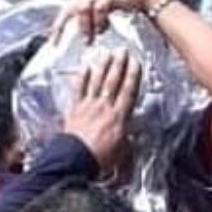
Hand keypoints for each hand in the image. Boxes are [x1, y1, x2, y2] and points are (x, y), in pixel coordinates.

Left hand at [52, 0, 165, 43]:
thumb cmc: (119, 3)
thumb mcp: (99, 12)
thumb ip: (89, 21)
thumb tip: (82, 37)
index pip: (64, 11)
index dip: (57, 27)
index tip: (53, 43)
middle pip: (68, 8)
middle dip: (62, 26)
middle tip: (60, 41)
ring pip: (82, 8)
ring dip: (84, 26)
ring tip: (88, 40)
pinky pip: (99, 8)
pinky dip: (100, 21)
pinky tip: (104, 29)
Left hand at [61, 50, 142, 175]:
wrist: (76, 161)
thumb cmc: (100, 159)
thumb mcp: (122, 150)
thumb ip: (126, 137)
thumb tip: (130, 133)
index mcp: (119, 117)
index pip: (128, 91)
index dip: (133, 75)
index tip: (136, 62)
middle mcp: (104, 107)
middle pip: (113, 81)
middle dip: (119, 65)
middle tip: (122, 51)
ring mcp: (88, 106)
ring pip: (97, 81)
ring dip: (103, 66)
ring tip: (107, 54)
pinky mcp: (75, 109)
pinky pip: (79, 89)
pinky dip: (83, 77)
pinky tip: (85, 68)